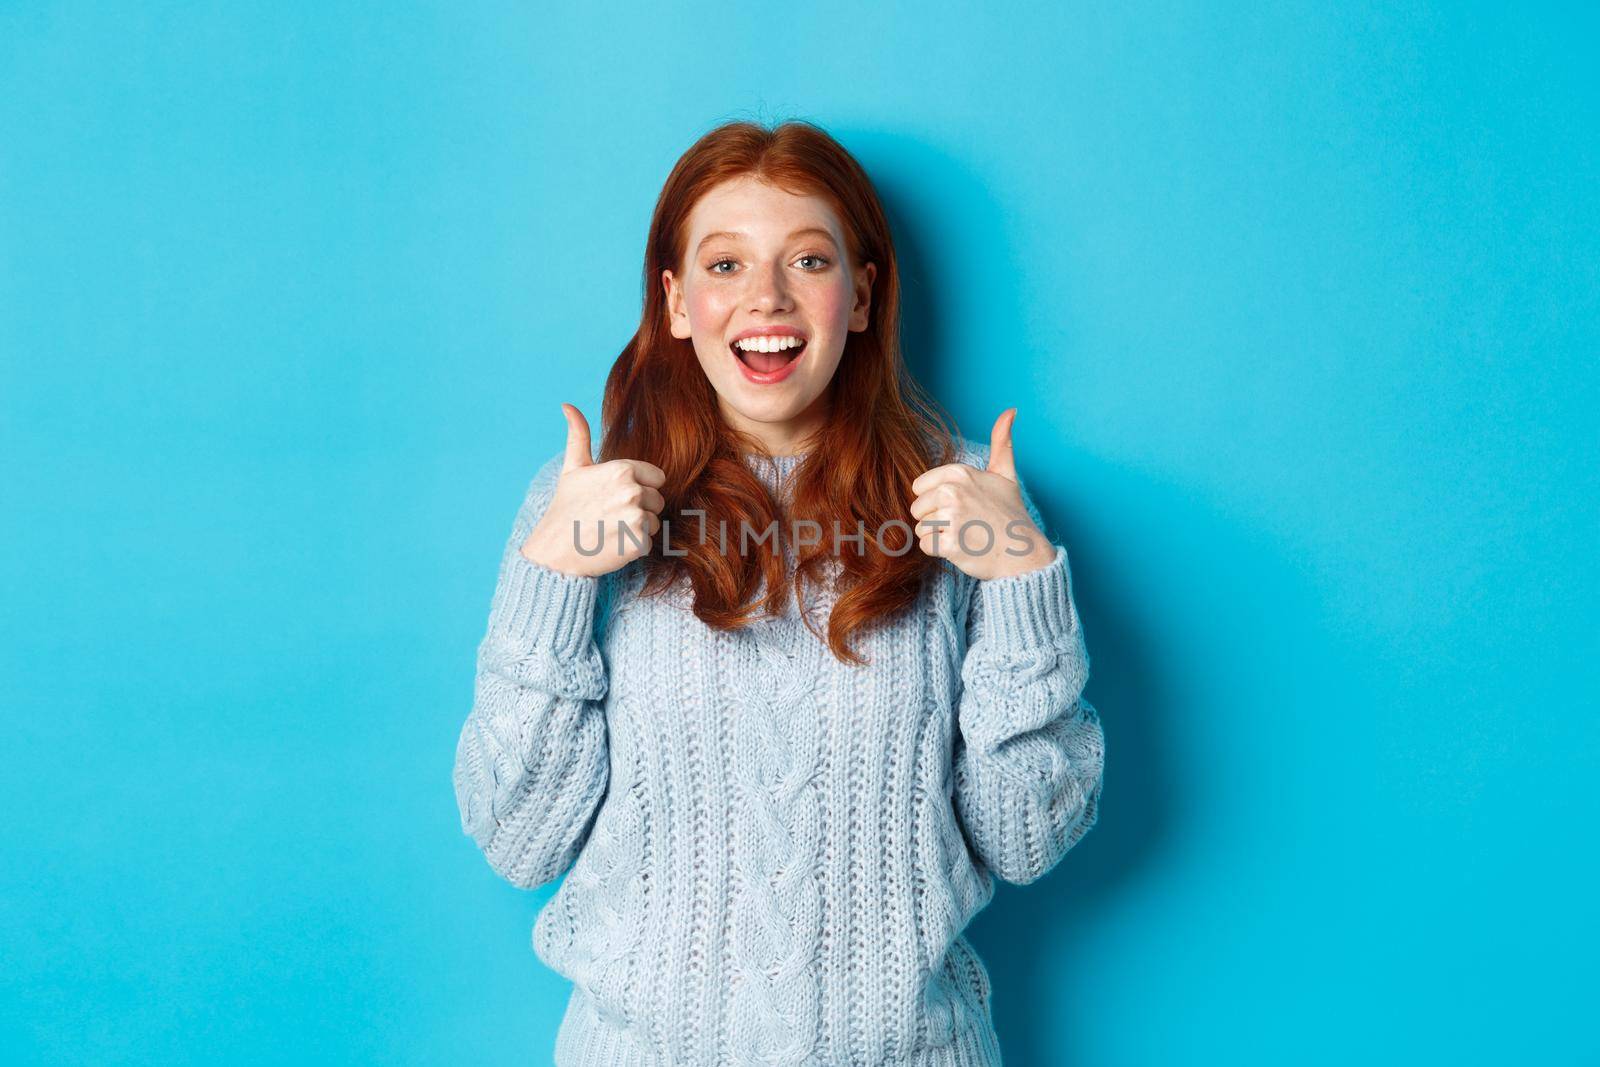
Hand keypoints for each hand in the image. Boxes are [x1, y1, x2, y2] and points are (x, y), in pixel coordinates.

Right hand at [519, 403, 666, 577]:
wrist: (554, 551)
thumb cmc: (565, 508)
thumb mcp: (572, 468)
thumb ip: (578, 436)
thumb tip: (567, 405)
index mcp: (622, 470)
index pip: (656, 478)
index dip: (640, 487)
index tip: (616, 497)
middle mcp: (632, 492)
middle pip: (658, 501)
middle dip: (640, 509)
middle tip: (610, 516)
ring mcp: (636, 518)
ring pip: (655, 522)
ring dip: (637, 529)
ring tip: (610, 530)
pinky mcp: (637, 543)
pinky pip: (648, 543)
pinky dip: (633, 547)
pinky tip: (612, 544)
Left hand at [909, 408, 1054, 579]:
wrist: (1023, 553)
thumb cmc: (1010, 514)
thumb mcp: (1006, 474)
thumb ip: (1002, 443)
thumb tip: (1010, 410)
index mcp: (960, 473)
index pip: (919, 487)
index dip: (935, 500)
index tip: (960, 506)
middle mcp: (954, 491)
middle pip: (917, 508)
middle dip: (935, 519)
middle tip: (963, 523)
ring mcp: (952, 518)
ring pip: (920, 528)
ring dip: (938, 536)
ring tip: (964, 535)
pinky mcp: (950, 544)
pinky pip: (926, 546)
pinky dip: (940, 551)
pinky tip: (961, 547)